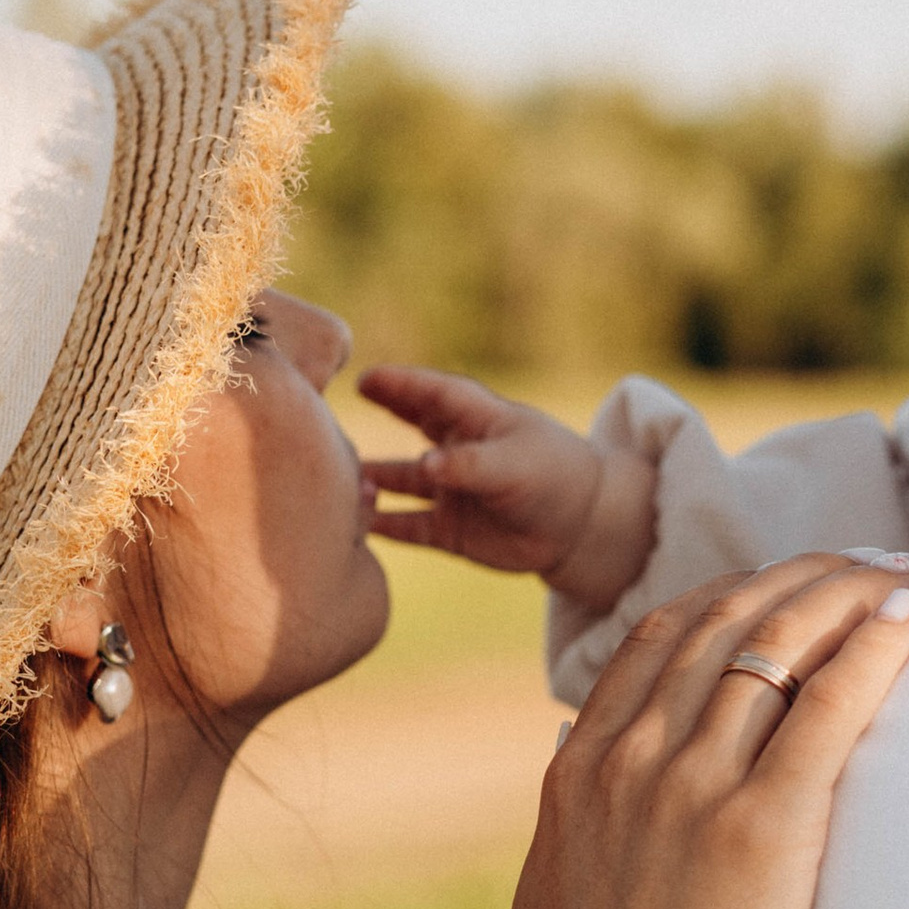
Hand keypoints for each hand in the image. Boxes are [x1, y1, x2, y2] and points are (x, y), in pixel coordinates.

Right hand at [358, 366, 657, 604]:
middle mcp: (454, 450)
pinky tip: (352, 526)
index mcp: (475, 419)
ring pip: (397, 481)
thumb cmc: (554, 477)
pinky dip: (381, 526)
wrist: (582, 528)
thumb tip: (425, 468)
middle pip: (404, 429)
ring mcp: (448, 489)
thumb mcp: (515, 464)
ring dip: (368, 480)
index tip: (365, 379)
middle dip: (371, 421)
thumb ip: (469, 464)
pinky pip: (406, 527)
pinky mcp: (448, 529)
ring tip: (331, 478)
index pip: (429, 394)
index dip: (397, 385)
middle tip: (326, 415)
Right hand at [511, 557, 908, 908]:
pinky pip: (826, 704)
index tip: (802, 588)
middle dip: (814, 576)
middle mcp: (629, 762)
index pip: (663, 634)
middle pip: (730, 616)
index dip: (743, 594)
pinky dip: (872, 647)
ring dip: (861, 595)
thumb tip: (567, 778)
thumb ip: (568, 835)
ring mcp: (688, 790)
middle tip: (886, 569)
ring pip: (781, 641)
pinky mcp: (757, 831)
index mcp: (578, 775)